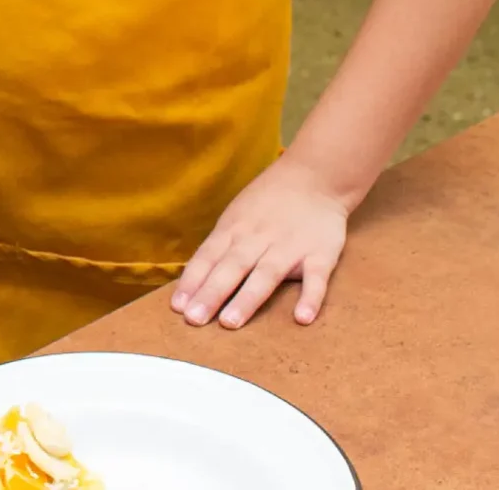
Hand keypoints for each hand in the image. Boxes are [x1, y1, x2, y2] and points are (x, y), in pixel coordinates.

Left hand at [170, 157, 351, 328]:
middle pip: (232, 267)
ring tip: (230, 322)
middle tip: (194, 320)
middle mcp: (258, 239)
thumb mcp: (236, 216)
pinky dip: (310, 297)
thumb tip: (193, 282)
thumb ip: (219, 247)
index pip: (208, 257)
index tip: (177, 307)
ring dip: (247, 298)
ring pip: (266, 274)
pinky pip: (316, 278)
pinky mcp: (321, 254)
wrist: (315, 176)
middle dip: (211, 293)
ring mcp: (290, 246)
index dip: (192, 282)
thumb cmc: (268, 202)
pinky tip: (302, 318)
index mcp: (234, 229)